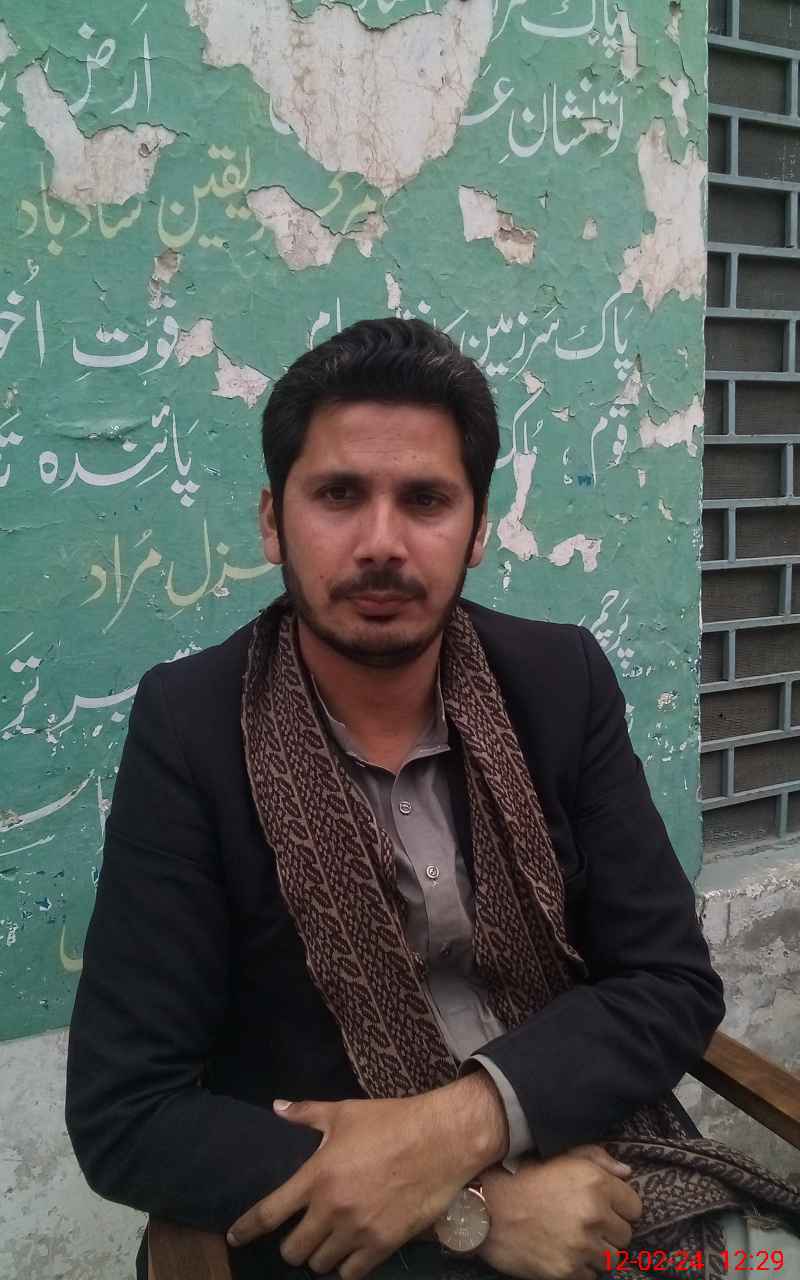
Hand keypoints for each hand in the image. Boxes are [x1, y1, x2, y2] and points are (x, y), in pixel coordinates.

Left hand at [226, 1095, 474, 1279]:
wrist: (441, 1139)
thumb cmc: (391, 1121)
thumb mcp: (344, 1112)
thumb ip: (306, 1114)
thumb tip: (277, 1107)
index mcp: (317, 1176)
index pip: (269, 1214)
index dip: (246, 1229)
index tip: (235, 1237)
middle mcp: (332, 1209)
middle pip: (293, 1251)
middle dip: (293, 1245)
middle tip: (302, 1234)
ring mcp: (358, 1231)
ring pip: (321, 1265)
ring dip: (320, 1256)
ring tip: (327, 1244)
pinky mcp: (383, 1245)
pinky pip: (351, 1274)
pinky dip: (346, 1267)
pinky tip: (350, 1254)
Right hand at [476, 1145, 642, 1279]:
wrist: (488, 1208)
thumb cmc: (525, 1177)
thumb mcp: (561, 1155)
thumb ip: (598, 1159)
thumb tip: (626, 1172)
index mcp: (596, 1183)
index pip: (635, 1207)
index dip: (620, 1207)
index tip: (605, 1207)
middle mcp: (593, 1215)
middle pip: (625, 1235)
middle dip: (608, 1230)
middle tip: (586, 1224)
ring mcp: (581, 1246)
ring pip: (611, 1259)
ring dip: (597, 1251)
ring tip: (574, 1239)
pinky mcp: (567, 1271)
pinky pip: (591, 1276)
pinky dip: (580, 1268)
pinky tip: (563, 1252)